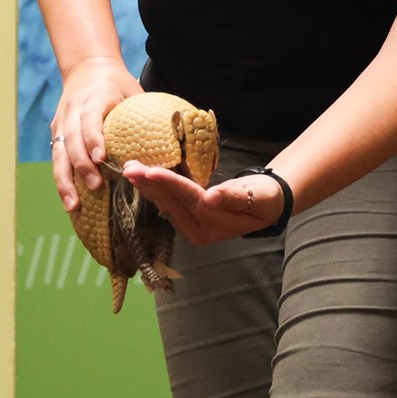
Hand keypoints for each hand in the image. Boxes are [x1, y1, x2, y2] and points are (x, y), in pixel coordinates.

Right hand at [50, 57, 143, 211]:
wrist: (87, 67)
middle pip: (72, 140)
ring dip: (65, 181)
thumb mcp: (135, 92)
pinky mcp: (57, 132)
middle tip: (96, 186)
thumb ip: (148, 116)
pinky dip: (62, 180)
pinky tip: (70, 200)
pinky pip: (57, 158)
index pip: (90, 118)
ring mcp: (61, 122)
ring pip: (59, 154)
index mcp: (95, 97)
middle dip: (82, 165)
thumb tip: (178, 143)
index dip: (93, 138)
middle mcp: (73, 110)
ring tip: (73, 205)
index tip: (102, 158)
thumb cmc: (118, 83)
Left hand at [121, 161, 286, 244]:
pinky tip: (143, 178)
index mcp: (215, 224)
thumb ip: (234, 197)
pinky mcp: (188, 221)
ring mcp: (192, 228)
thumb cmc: (266, 197)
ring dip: (147, 187)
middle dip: (149, 184)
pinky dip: (154, 190)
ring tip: (130, 170)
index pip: (188, 199)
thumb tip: (212, 197)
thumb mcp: (259, 197)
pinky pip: (167, 204)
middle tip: (129, 167)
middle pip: (171, 202)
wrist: (268, 205)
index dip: (169, 184)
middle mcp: (199, 230)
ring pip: (165, 204)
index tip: (149, 171)